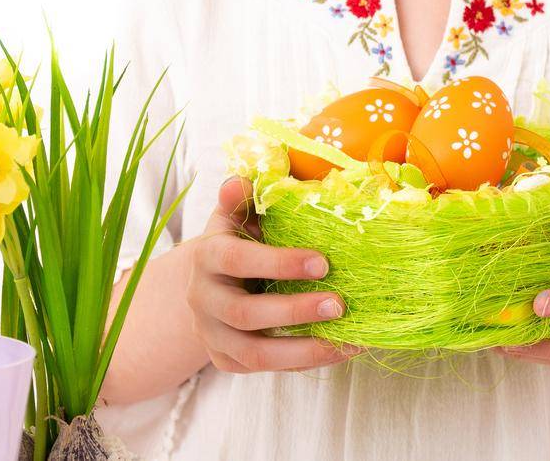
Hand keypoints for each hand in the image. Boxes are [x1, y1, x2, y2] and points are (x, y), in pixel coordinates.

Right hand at [187, 175, 360, 373]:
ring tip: (346, 341)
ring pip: (255, 353)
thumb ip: (242, 197)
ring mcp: (213, 335)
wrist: (209, 282)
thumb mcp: (236, 214)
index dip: (279, 263)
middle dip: (295, 311)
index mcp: (207, 257)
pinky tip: (339, 350)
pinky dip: (305, 362)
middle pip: (245, 314)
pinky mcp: (227, 361)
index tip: (323, 262)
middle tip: (340, 304)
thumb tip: (241, 181)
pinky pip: (267, 368)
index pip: (238, 261)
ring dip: (304, 349)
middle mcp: (203, 300)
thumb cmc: (236, 240)